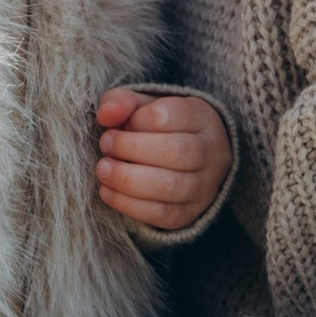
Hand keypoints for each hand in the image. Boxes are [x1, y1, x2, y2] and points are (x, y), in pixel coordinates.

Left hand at [95, 87, 233, 234]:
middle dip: (130, 149)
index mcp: (202, 117)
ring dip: (127, 179)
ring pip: (170, 186)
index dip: (135, 121)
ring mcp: (205, 186)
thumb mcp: (142, 107)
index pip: (168, 115)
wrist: (184, 164)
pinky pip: (161, 214)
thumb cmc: (158, 129)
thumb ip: (122, 102)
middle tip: (106, 146)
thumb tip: (106, 113)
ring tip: (103, 170)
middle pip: (174, 152)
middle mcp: (212, 152)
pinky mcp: (190, 214)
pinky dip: (128, 204)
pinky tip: (107, 191)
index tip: (114, 126)